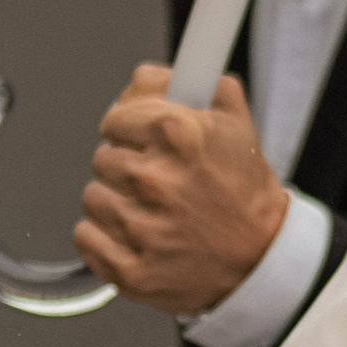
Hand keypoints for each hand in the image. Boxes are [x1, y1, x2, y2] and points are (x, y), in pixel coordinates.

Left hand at [75, 66, 292, 317]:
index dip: (130, 128)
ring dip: (116, 201)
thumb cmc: (243, 190)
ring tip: (153, 210)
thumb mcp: (232, 118)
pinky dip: (103, 237)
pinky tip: (136, 235)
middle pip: (103, 158)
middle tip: (160, 181)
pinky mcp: (131, 269)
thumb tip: (141, 77)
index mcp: (178, 134)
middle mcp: (155, 179)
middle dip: (127, 165)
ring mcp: (141, 228)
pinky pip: (85, 237)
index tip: (145, 141)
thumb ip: (184, 80)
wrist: (261, 257)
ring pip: (93, 197)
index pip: (114, 118)